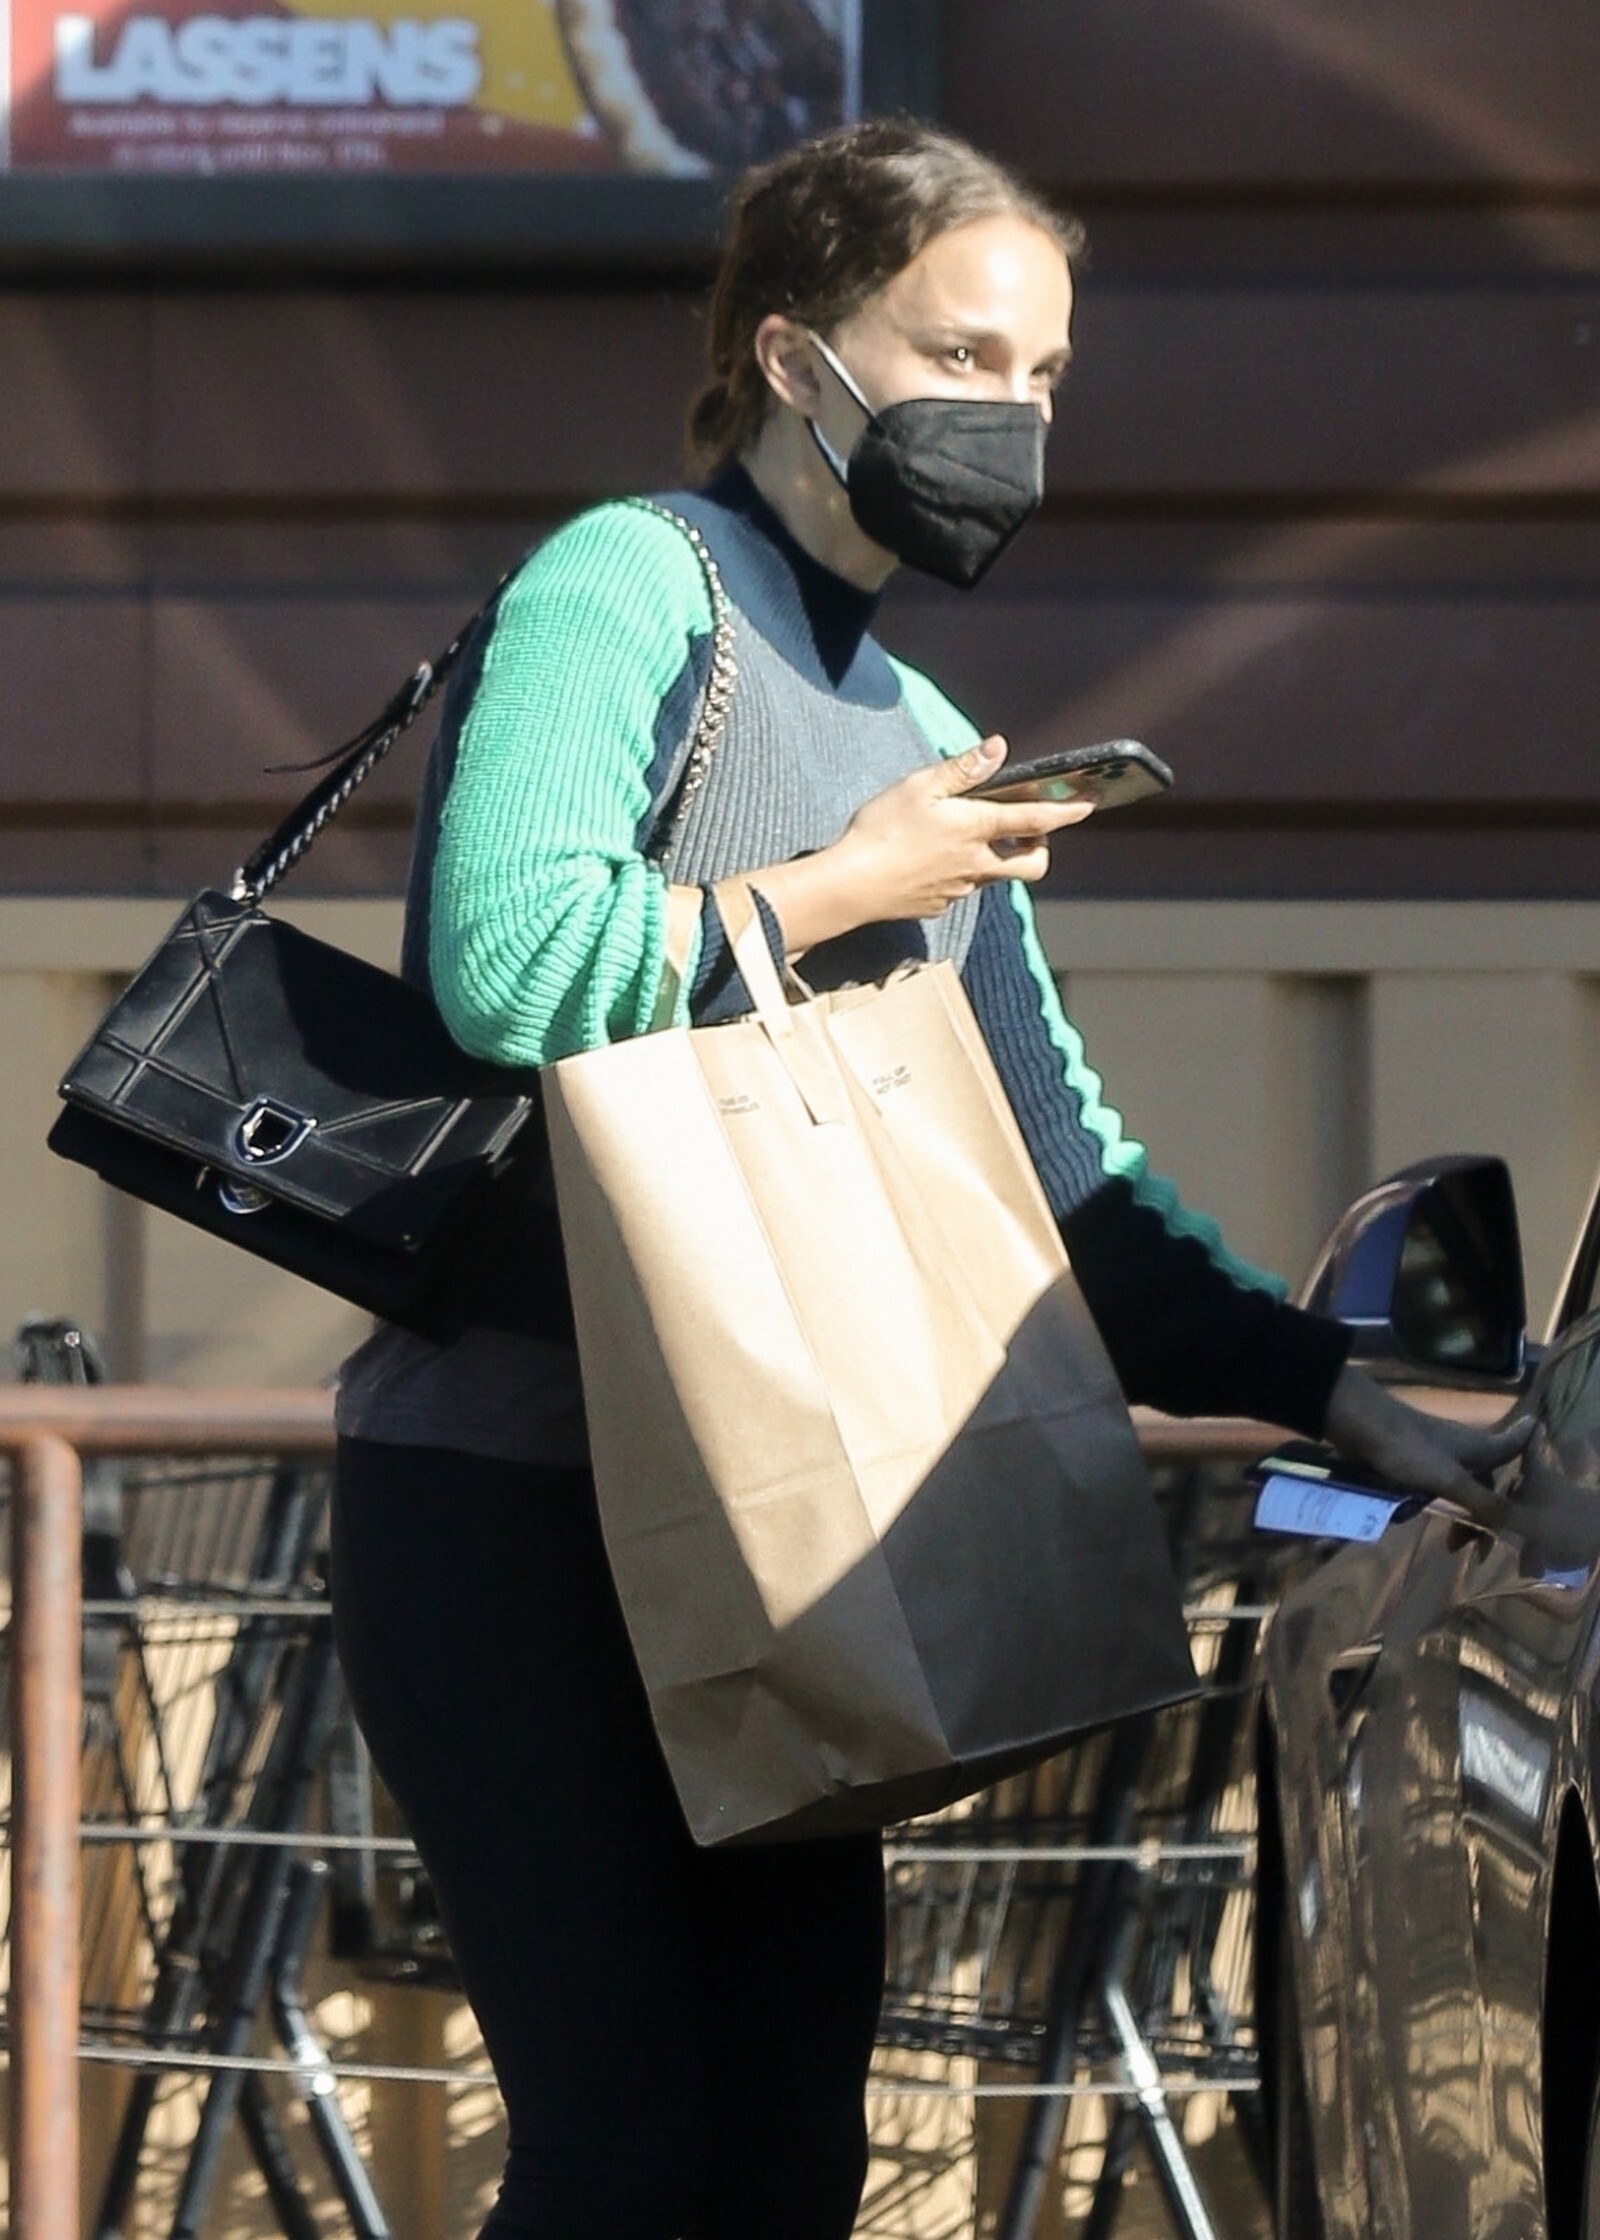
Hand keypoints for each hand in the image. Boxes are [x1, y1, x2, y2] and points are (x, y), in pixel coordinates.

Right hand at [741, 737, 1091, 957]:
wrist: (850, 887)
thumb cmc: (881, 831)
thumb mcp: (918, 786)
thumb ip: (962, 769)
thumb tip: (997, 747)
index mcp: (976, 829)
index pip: (1037, 819)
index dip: (1068, 809)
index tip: (1091, 802)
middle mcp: (978, 864)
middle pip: (1033, 863)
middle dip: (1041, 846)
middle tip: (1026, 826)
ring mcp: (961, 889)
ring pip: (997, 874)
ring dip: (997, 856)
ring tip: (967, 835)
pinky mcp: (939, 904)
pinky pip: (964, 886)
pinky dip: (962, 871)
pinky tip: (930, 858)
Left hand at [1322, 1363, 1531, 1531]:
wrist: (1359, 1425)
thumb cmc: (1409, 1449)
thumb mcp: (1450, 1480)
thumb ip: (1484, 1502)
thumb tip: (1523, 1522)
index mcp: (1479, 1447)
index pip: (1514, 1447)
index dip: (1528, 1450)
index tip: (1533, 1464)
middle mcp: (1463, 1449)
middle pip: (1486, 1482)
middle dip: (1487, 1514)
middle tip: (1479, 1550)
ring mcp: (1436, 1454)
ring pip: (1460, 1486)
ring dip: (1462, 1514)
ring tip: (1453, 1545)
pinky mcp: (1411, 1461)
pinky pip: (1434, 1487)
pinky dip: (1438, 1505)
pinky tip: (1428, 1521)